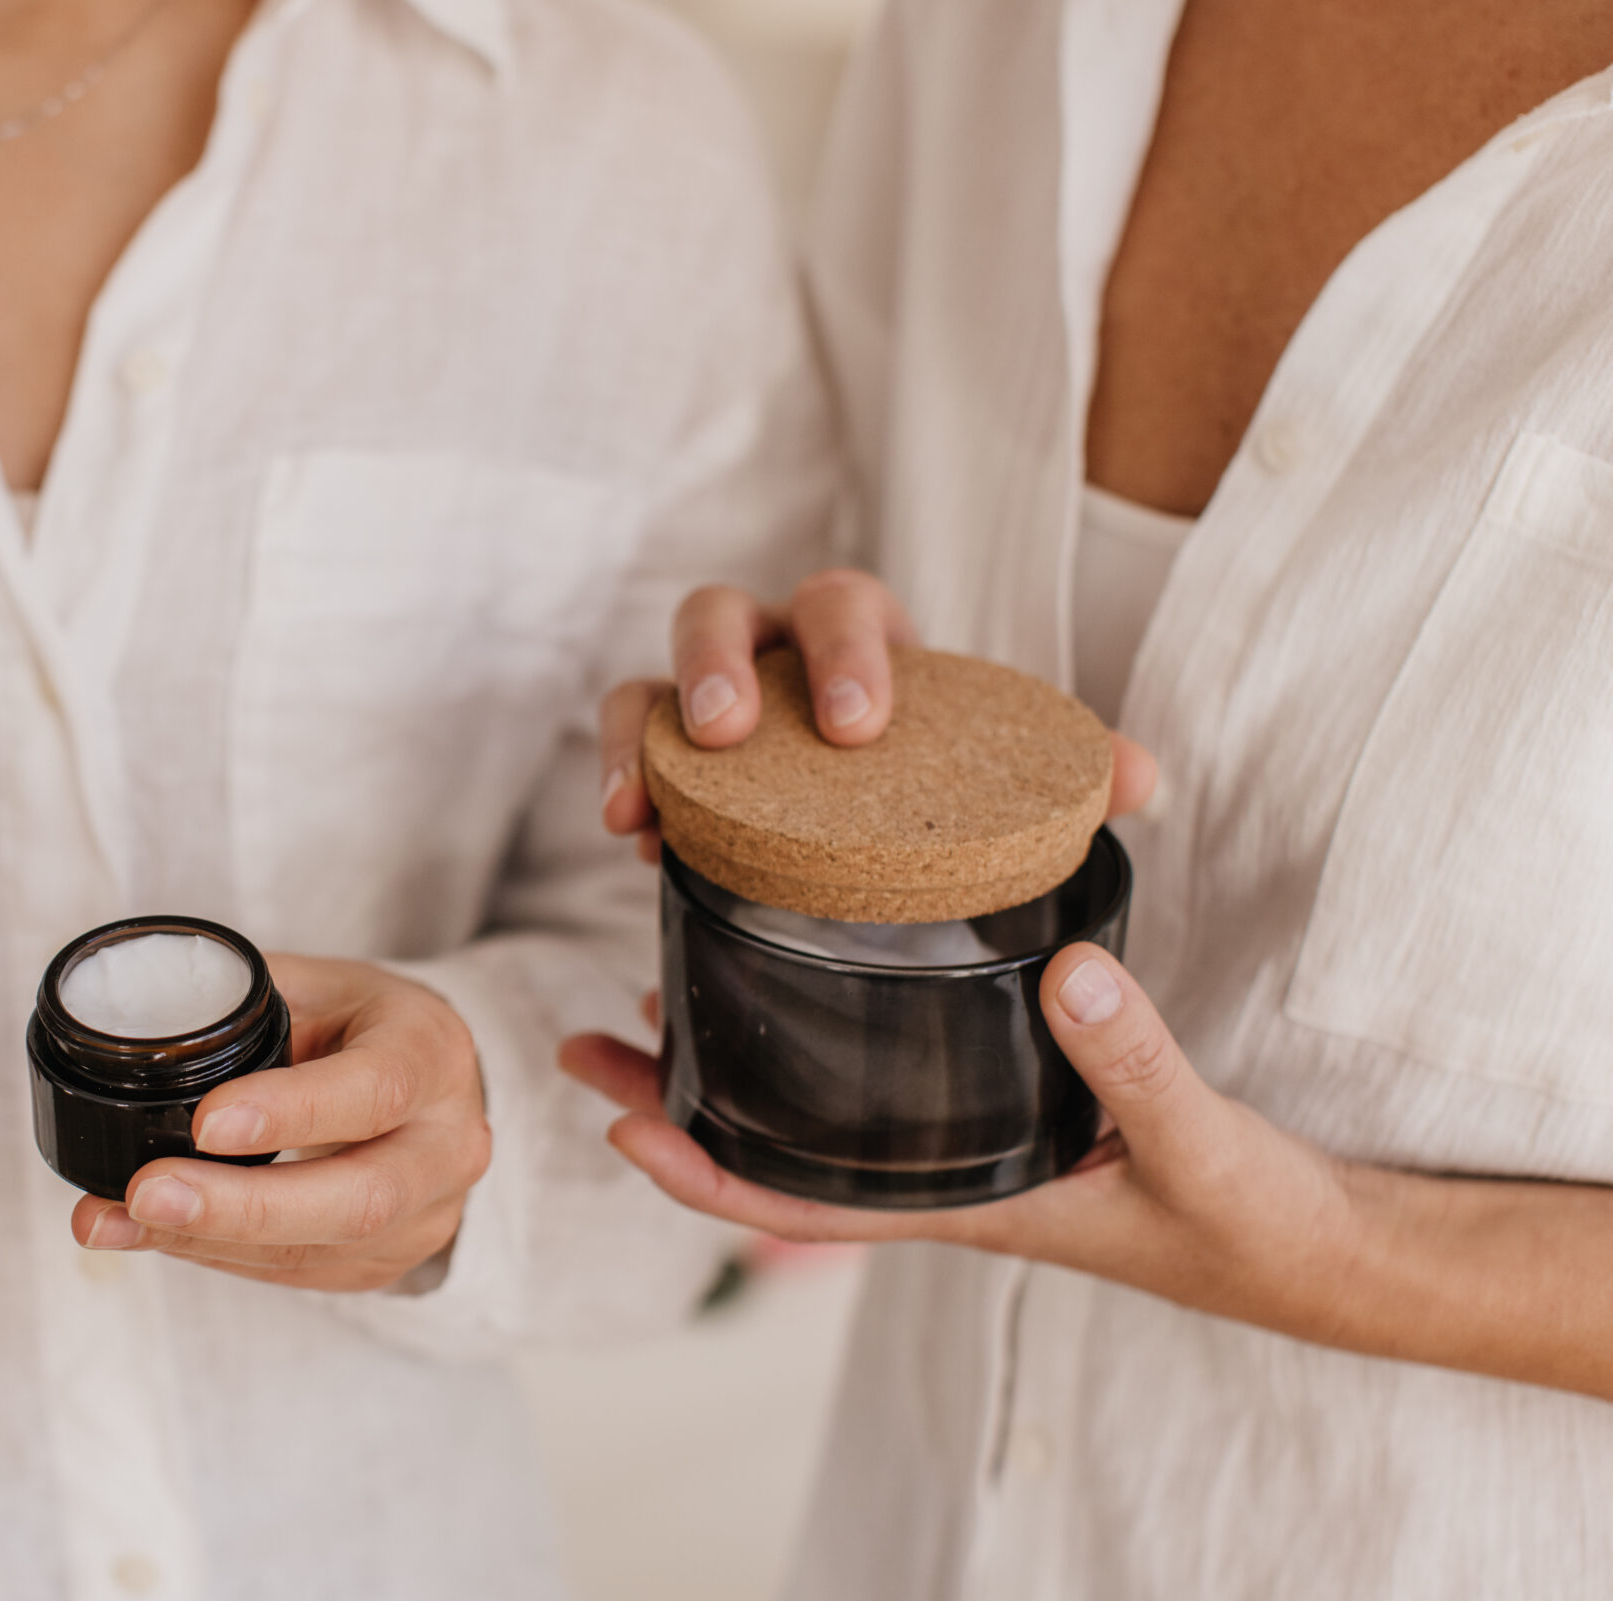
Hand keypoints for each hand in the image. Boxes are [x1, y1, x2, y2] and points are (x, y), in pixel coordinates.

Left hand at [68, 955, 488, 1292]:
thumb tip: (139, 1027)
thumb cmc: (360, 1024)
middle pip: (358, 1199)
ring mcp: (428, 1215)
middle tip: (146, 1194)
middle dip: (241, 1206)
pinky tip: (156, 1234)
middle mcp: (449, 1144)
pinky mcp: (389, 1261)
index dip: (292, 1113)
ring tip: (114, 1221)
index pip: (375, 1090)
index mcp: (431, 1052)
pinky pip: (298, 1272)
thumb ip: (247, 1005)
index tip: (204, 1124)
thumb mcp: (319, 985)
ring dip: (207, 1240)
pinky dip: (216, 1255)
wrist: (427, 1083)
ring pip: (320, 1250)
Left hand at [560, 946, 1365, 1345]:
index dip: (698, 1173)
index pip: (793, 1205)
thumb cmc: (1247, 1221)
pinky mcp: (1004, 1113)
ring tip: (652, 990)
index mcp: (962, 1203)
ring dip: (731, 1066)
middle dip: (675, 1103)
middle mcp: (940, 1179)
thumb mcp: (1197, 1145)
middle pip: (772, 1151)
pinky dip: (818, 1042)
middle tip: (584, 1034)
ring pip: (814, 1116)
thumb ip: (1138, 1067)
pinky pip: (881, 1088)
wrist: (1312, 1251)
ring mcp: (965, 1149)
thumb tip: (1066, 976)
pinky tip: (804, 981)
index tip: (615, 1119)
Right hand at [598, 570, 1161, 857]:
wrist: (875, 827)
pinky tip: (633, 835)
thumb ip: (1067, 771)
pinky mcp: (663, 761)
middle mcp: (766, 654)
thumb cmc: (931, 776)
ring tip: (639, 801)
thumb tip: (1138, 777)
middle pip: (722, 612)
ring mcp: (701, 703)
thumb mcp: (994, 770)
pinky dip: (625, 782)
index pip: (842, 603)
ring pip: (648, 677)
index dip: (846, 652)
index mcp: (857, 642)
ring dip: (643, 730)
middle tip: (732, 733)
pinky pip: (628, 748)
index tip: (858, 726)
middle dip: (719, 665)